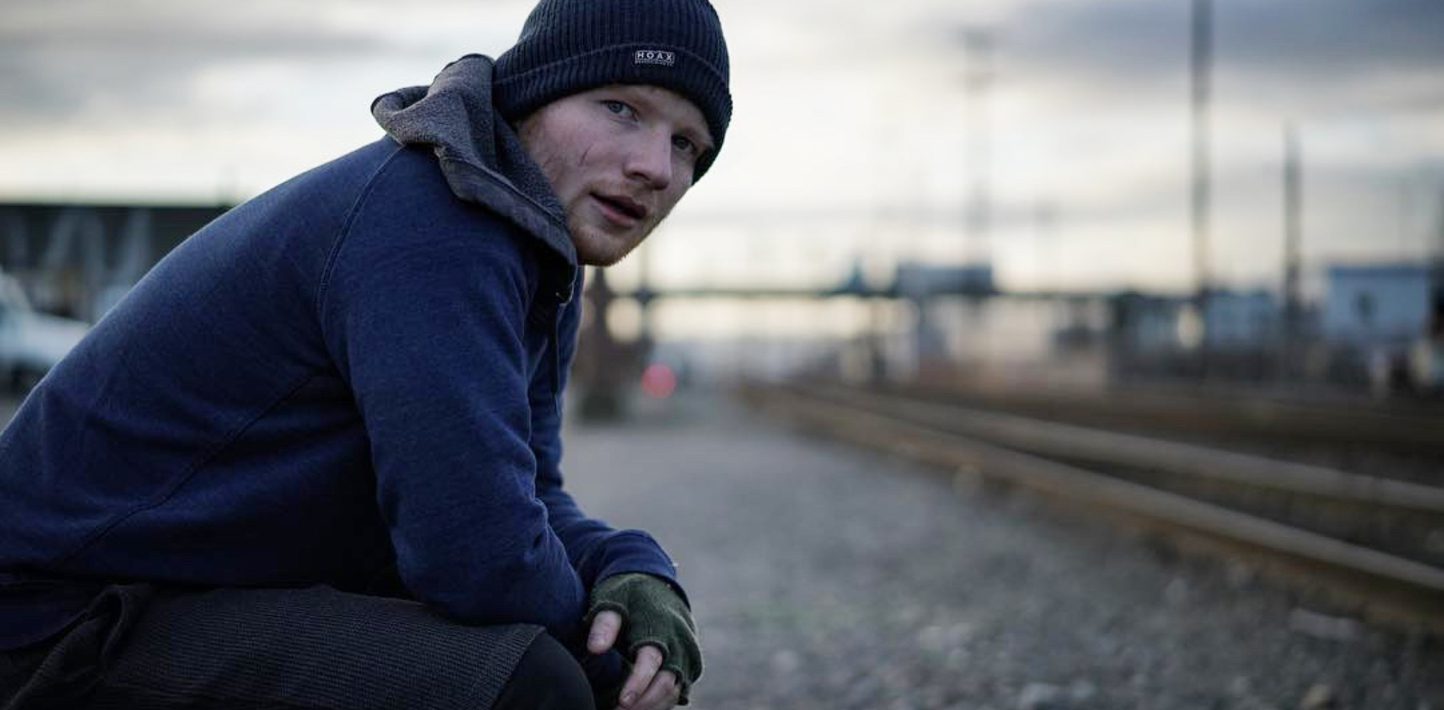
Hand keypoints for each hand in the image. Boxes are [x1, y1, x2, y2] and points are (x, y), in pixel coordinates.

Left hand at [586, 573, 701, 708]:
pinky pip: (679, 690)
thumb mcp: (612, 599)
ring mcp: (688, 655)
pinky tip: (639, 707)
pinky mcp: (689, 664)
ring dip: (652, 706)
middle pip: (668, 683)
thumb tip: (595, 648)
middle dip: (645, 703)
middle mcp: (680, 642)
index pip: (651, 660)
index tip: (621, 702)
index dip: (638, 683)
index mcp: (660, 626)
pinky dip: (660, 703)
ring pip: (675, 691)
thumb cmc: (628, 593)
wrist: (655, 583)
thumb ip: (605, 623)